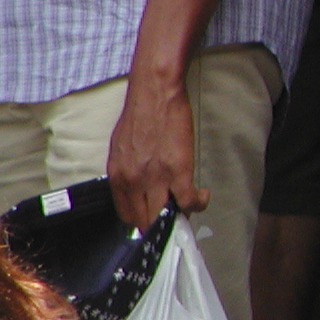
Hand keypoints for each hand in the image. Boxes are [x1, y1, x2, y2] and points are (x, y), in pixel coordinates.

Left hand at [108, 70, 206, 229]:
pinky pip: (188, 201)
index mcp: (117, 177)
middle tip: (173, 220)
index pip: (126, 215)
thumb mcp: (121, 149)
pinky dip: (197, 204)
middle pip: (144, 222)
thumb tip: (136, 188)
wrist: (155, 93)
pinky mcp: (178, 171)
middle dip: (160, 226)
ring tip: (188, 207)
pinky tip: (202, 196)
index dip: (141, 222)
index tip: (153, 220)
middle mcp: (132, 182)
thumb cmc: (139, 115)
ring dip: (179, 217)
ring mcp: (155, 179)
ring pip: (165, 217)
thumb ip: (126, 172)